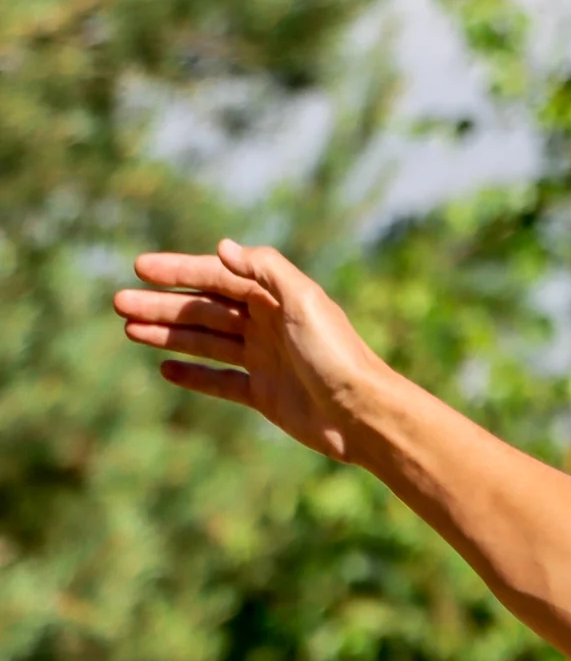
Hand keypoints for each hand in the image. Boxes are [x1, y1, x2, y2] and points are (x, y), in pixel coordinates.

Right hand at [115, 240, 389, 460]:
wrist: (361, 413)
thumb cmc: (336, 354)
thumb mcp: (303, 302)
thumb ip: (265, 270)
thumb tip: (223, 247)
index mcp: (275, 297)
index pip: (216, 277)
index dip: (178, 271)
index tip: (140, 268)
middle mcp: (267, 324)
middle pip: (204, 309)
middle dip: (162, 305)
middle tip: (118, 303)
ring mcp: (264, 360)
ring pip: (206, 342)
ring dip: (168, 334)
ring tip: (128, 329)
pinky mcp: (264, 394)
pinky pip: (221, 382)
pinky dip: (194, 374)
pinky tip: (165, 367)